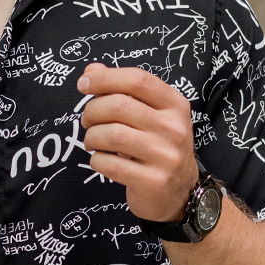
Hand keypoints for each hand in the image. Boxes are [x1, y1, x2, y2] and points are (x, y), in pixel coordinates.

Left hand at [77, 63, 199, 221]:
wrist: (180, 193)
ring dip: (91, 136)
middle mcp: (174, 128)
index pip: (137, 80)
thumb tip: (91, 71)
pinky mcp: (153, 181)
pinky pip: (110, 164)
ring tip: (92, 141)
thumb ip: (122, 90)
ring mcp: (166, 156)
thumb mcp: (149, 115)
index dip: (106, 78)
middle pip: (119, 105)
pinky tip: (101, 160)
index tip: (84, 84)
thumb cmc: (158, 148)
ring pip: (112, 134)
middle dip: (92, 111)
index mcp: (174, 105)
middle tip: (87, 121)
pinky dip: (96, 160)